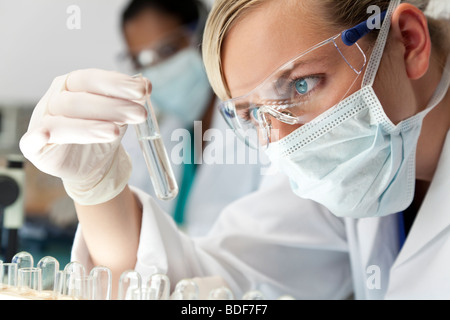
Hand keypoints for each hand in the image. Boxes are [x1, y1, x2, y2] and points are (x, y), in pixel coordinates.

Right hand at [20, 69, 148, 204]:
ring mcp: (42, 122)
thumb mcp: (120, 113)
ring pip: (62, 122)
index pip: (91, 78)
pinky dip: (37, 137)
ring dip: (90, 126)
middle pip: (79, 100)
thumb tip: (145, 84)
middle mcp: (55, 99)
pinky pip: (31, 141)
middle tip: (139, 114)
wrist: (93, 163)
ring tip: (116, 132)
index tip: (142, 91)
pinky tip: (44, 136)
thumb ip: (130, 99)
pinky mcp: (35, 147)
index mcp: (73, 84)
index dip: (116, 83)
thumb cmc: (104, 131)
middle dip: (112, 107)